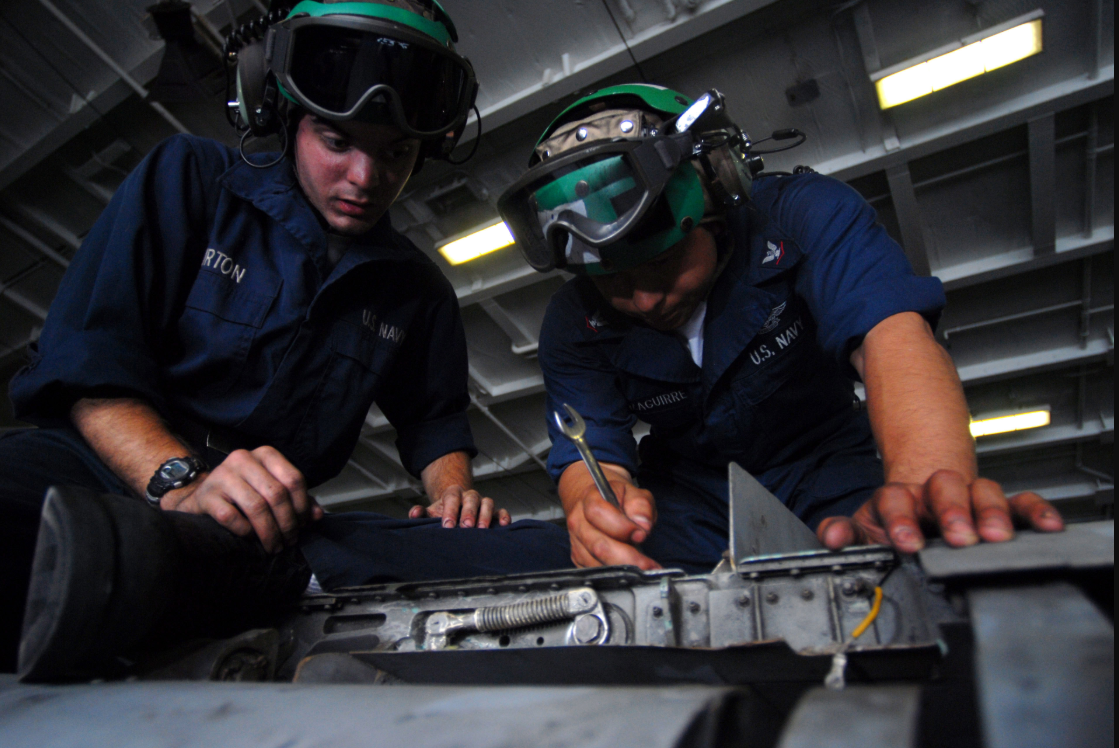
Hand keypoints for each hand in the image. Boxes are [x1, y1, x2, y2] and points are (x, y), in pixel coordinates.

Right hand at [162, 446, 322, 552]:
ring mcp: (223, 475)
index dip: (302, 506)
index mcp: (265, 455)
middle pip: (276, 494)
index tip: (303, 525)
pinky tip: (249, 537)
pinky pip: (231, 517)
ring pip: (256, 506)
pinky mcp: (207, 495)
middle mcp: (243, 459)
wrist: (201, 495)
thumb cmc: (242, 493)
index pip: (293, 479)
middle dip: (287, 523)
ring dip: (269, 532)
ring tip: (274, 546)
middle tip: (289, 541)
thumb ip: (297, 500)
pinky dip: (244, 531)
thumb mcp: (272, 490)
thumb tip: (317, 515)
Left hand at [408, 484, 510, 527]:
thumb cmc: (444, 512)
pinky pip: (501, 511)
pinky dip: (504, 516)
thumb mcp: (431, 511)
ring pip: (488, 503)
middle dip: (469, 512)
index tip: (447, 525)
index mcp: (453, 494)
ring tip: (482, 529)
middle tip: (465, 526)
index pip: (452, 498)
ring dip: (486, 515)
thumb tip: (413, 514)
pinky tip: (503, 525)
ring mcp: (483, 503)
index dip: (450, 510)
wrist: (456, 506)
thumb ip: (420, 512)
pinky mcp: (494, 512)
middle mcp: (469, 496)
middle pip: (471, 499)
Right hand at [563, 467, 660, 569]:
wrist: (598, 502)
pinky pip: (595, 572)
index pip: (599, 513)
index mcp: (589, 500)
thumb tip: (642, 524)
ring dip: (623, 570)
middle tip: (648, 564)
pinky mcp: (579, 558)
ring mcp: (577, 542)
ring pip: (597, 563)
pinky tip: (629, 570)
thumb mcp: (634, 492)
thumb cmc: (617, 498)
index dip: (622, 526)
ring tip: (644, 567)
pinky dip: (614, 575)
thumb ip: (641, 504)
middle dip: (627, 558)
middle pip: (599, 546)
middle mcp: (578, 522)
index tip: (641, 534)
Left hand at [817, 469, 1064, 552]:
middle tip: (960, 537)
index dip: (899, 520)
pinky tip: (1048, 527)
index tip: (906, 542)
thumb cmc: (896, 520)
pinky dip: (1035, 512)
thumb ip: (845, 533)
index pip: (896, 501)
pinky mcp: (1001, 508)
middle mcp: (935, 494)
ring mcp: (969, 498)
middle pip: (943, 488)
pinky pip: (1021, 502)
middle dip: (952, 512)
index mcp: (900, 499)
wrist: (923, 502)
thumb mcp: (866, 526)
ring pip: (983, 491)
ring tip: (997, 537)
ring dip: (991, 512)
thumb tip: (831, 539)